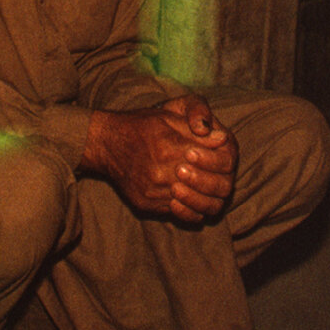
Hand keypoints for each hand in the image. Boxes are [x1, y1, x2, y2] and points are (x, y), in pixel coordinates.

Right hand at [84, 97, 236, 225]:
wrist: (106, 144)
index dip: (216, 160)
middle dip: (214, 181)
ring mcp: (152, 191)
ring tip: (206, 188)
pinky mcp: (146, 204)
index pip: (206, 161)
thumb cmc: (140, 126)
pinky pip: (176, 212)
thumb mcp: (169, 117)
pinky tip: (192, 197)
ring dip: (204, 197)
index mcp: (168, 147)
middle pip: (202, 186)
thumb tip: (223, 140)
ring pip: (192, 203)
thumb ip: (197, 130)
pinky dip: (188, 207)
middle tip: (217, 176)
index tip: (217, 156)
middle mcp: (159, 172)